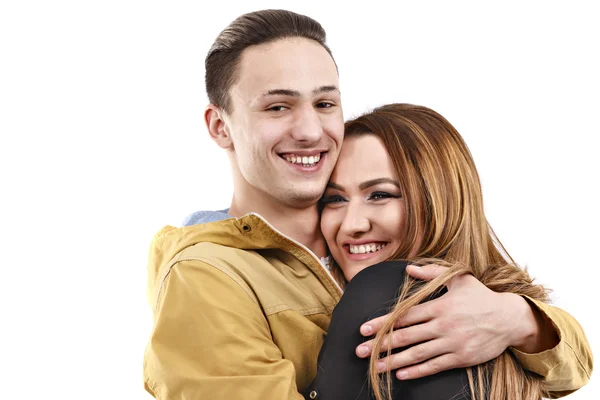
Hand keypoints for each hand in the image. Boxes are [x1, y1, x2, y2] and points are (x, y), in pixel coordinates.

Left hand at [355, 264, 529, 379]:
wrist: (509, 318)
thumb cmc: (480, 297)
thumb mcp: (458, 278)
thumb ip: (431, 273)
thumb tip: (408, 268)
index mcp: (439, 306)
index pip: (404, 316)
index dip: (382, 324)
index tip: (364, 330)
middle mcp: (443, 326)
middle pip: (405, 337)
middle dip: (380, 345)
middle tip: (360, 351)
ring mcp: (452, 343)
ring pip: (417, 354)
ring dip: (394, 361)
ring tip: (375, 366)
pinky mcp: (461, 358)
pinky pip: (435, 366)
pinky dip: (417, 371)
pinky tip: (401, 375)